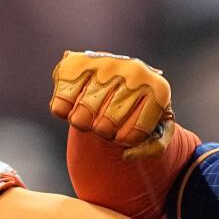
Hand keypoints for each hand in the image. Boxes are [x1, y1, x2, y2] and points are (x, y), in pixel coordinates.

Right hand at [50, 50, 172, 158]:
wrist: (121, 76)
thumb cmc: (139, 109)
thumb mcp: (158, 132)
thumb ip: (153, 149)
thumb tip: (126, 155)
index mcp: (158, 90)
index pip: (133, 136)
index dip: (125, 140)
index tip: (127, 129)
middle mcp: (134, 72)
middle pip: (104, 128)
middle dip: (104, 132)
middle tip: (107, 119)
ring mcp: (105, 64)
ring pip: (80, 119)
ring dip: (84, 123)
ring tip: (93, 111)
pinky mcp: (76, 63)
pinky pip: (59, 106)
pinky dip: (63, 112)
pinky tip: (75, 102)